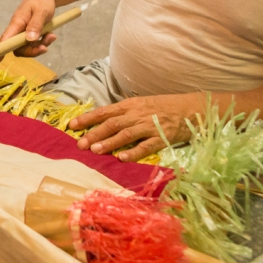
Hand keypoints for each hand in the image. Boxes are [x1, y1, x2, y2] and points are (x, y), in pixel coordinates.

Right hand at [0, 0, 57, 57]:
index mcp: (17, 22)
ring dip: (40, 45)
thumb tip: (29, 40)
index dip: (1, 50)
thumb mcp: (41, 11)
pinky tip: (51, 34)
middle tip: (45, 47)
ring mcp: (24, 31)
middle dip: (32, 50)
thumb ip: (35, 25)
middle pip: (18, 48)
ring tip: (52, 36)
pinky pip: (34, 43)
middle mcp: (18, 28)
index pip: (6, 39)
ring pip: (28, 46)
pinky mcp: (31, 32)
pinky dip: (43, 41)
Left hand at [67, 94, 196, 160]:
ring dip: (109, 143)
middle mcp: (137, 115)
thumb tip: (101, 121)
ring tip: (94, 151)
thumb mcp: (141, 104)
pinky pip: (146, 146)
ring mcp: (149, 126)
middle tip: (79, 144)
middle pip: (111, 124)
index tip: (71, 126)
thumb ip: (123, 113)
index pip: (104, 112)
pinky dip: (133, 153)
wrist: (191, 108)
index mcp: (130, 105)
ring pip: (125, 134)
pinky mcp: (162, 138)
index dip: (87, 119)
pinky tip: (121, 159)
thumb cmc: (163, 107)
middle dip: (93, 134)